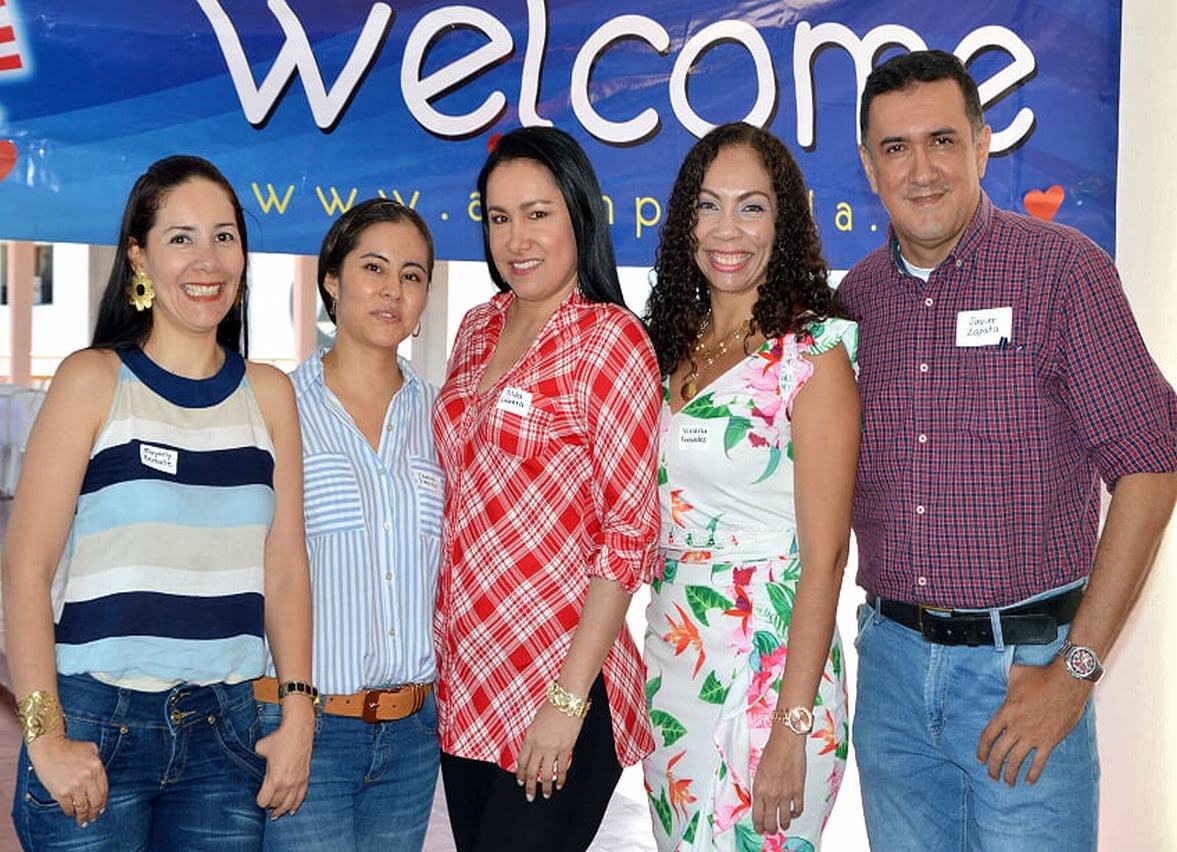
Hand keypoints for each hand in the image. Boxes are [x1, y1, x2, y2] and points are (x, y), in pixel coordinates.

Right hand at [27, 730, 108, 826]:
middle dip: (95, 812)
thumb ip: (97, 764)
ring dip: (83, 816)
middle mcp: (88, 778)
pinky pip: (68, 807)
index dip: (103, 802)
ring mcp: (74, 786)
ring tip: (83, 821)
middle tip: (94, 817)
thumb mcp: (91, 750)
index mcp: (97, 768)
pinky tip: (71, 814)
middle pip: (95, 801)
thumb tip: (99, 781)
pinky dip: (71, 812)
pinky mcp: (61, 792)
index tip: (102, 808)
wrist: (49, 748)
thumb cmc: (70, 748)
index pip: (104, 790)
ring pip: (83, 807)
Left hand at [254, 699, 313, 817]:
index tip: (258, 797)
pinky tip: (292, 810)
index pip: (264, 802)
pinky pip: (301, 797)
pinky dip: (296, 805)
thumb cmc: (279, 738)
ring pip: (289, 804)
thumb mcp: (260, 748)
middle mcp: (287, 784)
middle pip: (276, 804)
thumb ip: (255, 758)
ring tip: (276, 814)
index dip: (259, 801)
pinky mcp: (305, 778)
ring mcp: (298, 782)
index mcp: (274, 780)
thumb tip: (251, 759)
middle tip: (266, 802)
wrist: (298, 730)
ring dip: (282, 810)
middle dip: (270, 805)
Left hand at [514, 701, 583, 801]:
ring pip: (546, 774)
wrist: (567, 699)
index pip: (521, 761)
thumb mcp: (536, 721)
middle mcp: (539, 745)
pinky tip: (559, 785)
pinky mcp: (566, 748)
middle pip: (531, 771)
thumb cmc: (552, 706)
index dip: (520, 774)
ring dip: (545, 787)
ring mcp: (552, 748)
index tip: (520, 782)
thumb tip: (534, 750)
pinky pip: (562, 768)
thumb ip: (534, 737)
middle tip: (530, 796)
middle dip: (529, 786)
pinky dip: (560, 779)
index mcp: (529, 737)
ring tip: (546, 795)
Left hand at [752, 729, 806, 835]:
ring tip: (784, 826)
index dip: (758, 826)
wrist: (786, 742)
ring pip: (785, 819)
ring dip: (784, 825)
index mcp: (759, 790)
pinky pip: (798, 809)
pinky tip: (794, 813)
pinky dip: (796, 814)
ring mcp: (786, 794)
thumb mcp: (759, 771)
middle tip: (771, 830)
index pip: (757, 816)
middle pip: (770, 821)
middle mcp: (771, 795)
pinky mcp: (798, 791)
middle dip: (770, 829)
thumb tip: (761, 798)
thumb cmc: (772, 751)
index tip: (759, 828)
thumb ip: (760, 787)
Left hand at [977, 660, 1090, 784]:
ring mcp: (1033, 735)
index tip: (979, 759)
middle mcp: (1017, 727)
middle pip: (999, 753)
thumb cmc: (1041, 675)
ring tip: (1007, 782)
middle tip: (991, 776)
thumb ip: (1004, 679)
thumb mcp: (1015, 674)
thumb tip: (997, 671)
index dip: (982, 750)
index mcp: (1006, 712)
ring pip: (1017, 760)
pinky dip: (1033, 774)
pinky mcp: (1050, 740)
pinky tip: (1028, 781)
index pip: (988, 736)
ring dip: (1010, 774)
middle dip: (993, 767)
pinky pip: (1039, 762)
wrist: (1068, 681)